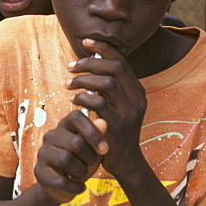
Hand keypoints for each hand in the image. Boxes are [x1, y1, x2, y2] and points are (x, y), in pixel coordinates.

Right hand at [34, 110, 107, 202]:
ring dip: (81, 171)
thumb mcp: (93, 149)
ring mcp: (42, 153)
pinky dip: (75, 187)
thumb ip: (98, 136)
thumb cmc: (81, 161)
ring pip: (65, 159)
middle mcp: (51, 135)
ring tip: (83, 175)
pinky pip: (60, 180)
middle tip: (91, 164)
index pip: (76, 116)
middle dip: (90, 157)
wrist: (64, 186)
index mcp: (65, 125)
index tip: (105, 149)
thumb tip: (104, 122)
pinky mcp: (39, 171)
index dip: (93, 132)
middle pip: (75, 142)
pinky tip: (80, 187)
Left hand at [67, 39, 146, 178]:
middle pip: (114, 67)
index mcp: (137, 90)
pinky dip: (83, 98)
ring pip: (107, 83)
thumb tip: (90, 61)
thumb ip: (109, 88)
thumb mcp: (116, 106)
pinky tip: (74, 100)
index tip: (85, 42)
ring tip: (68, 85)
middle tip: (70, 67)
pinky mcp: (118, 126)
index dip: (103, 48)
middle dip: (90, 62)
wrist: (125, 162)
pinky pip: (99, 104)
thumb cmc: (114, 130)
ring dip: (83, 80)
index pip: (122, 60)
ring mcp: (130, 113)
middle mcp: (137, 98)